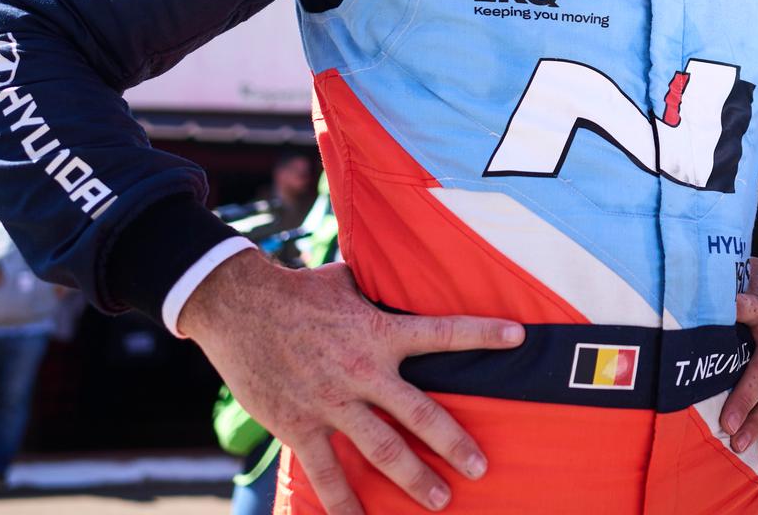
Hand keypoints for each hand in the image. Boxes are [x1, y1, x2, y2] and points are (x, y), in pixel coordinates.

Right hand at [179, 251, 523, 513]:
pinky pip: (326, 472)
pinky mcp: (299, 424)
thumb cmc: (298, 291)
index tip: (519, 338)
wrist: (238, 306)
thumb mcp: (347, 282)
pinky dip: (344, 504)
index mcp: (378, 330)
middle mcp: (362, 369)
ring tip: (440, 502)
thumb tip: (407, 267)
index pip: (442, 332)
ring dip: (413, 479)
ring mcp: (331, 401)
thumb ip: (379, 290)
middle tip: (481, 467)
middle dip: (453, 443)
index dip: (482, 334)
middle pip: (419, 412)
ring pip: (382, 449)